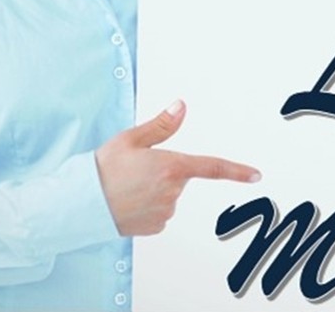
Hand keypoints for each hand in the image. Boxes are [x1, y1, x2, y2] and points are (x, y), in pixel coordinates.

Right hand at [95, 100, 260, 235]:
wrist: (78, 205)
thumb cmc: (103, 169)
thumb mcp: (131, 139)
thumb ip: (161, 125)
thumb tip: (182, 106)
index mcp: (172, 166)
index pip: (213, 167)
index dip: (237, 171)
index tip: (256, 175)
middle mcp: (172, 192)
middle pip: (180, 176)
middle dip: (164, 170)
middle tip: (135, 168)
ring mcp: (164, 212)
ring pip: (169, 194)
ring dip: (154, 188)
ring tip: (126, 186)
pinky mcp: (153, 227)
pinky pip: (159, 211)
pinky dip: (148, 205)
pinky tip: (128, 202)